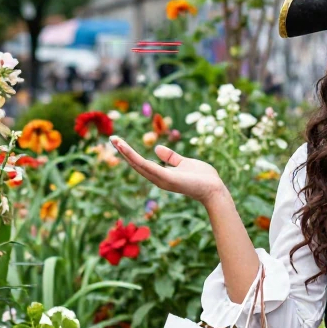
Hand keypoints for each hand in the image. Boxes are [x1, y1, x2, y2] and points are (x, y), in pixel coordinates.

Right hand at [110, 136, 226, 204]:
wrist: (215, 189)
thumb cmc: (203, 178)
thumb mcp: (184, 162)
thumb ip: (171, 157)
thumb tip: (157, 148)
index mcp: (161, 174)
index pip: (141, 163)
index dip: (130, 153)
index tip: (120, 142)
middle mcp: (158, 178)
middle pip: (136, 164)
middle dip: (124, 151)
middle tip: (112, 138)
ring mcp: (161, 179)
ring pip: (139, 165)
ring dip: (126, 153)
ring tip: (115, 141)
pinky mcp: (167, 179)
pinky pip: (148, 167)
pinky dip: (136, 158)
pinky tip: (127, 150)